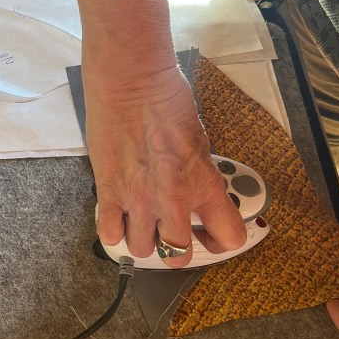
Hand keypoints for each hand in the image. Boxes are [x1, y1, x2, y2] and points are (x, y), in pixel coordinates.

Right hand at [85, 63, 247, 267]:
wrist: (131, 82)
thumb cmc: (167, 98)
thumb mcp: (199, 139)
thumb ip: (197, 173)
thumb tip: (194, 189)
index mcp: (204, 184)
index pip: (229, 237)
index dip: (219, 241)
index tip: (209, 234)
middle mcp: (173, 201)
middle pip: (178, 256)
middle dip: (176, 249)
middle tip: (170, 233)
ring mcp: (139, 200)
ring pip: (142, 250)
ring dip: (143, 240)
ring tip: (141, 224)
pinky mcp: (109, 193)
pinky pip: (110, 234)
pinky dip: (114, 232)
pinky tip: (118, 217)